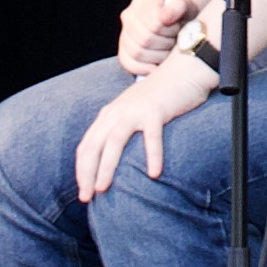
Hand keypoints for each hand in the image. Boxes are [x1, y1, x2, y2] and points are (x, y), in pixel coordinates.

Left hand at [72, 56, 217, 200]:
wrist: (184, 69)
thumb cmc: (161, 96)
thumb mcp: (134, 111)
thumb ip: (122, 129)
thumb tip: (116, 160)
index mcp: (110, 114)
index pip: (87, 145)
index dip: (81, 170)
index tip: (84, 191)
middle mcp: (117, 112)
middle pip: (94, 145)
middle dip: (87, 173)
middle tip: (86, 197)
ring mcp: (135, 110)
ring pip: (114, 142)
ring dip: (106, 167)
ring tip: (103, 189)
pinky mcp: (156, 110)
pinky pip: (151, 137)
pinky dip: (152, 156)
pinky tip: (153, 174)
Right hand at [115, 0, 195, 74]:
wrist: (180, 21)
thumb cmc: (183, 13)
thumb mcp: (187, 5)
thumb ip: (179, 5)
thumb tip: (165, 17)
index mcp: (141, 2)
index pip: (154, 24)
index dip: (169, 31)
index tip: (178, 28)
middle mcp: (128, 17)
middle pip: (145, 40)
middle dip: (165, 44)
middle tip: (175, 41)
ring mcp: (124, 35)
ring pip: (137, 53)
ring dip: (158, 56)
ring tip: (169, 50)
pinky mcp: (124, 52)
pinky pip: (129, 64)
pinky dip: (144, 69)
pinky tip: (157, 67)